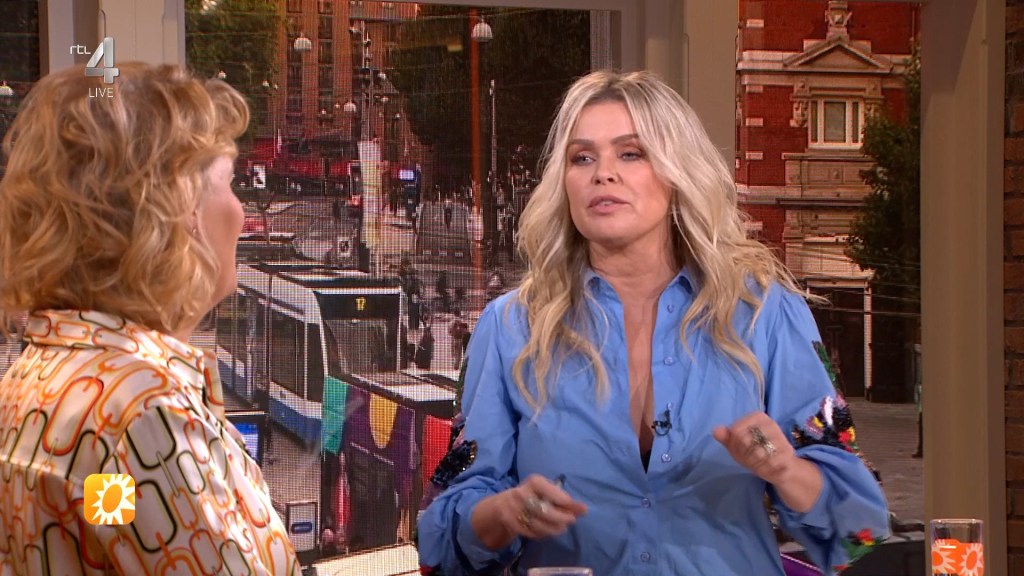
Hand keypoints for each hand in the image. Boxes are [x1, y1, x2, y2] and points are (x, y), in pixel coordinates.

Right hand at [471, 474, 587, 548]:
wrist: (501, 507)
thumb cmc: (531, 496)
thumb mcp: (544, 492)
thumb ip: (563, 499)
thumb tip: (583, 509)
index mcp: (533, 482)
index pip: (548, 489)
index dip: (561, 498)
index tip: (571, 504)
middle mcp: (521, 494)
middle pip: (544, 510)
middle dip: (561, 517)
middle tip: (572, 520)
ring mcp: (514, 510)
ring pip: (539, 523)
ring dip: (554, 528)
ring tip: (562, 528)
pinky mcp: (511, 524)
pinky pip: (531, 532)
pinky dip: (543, 533)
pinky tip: (549, 531)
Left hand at [712, 412, 794, 484]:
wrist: (780, 467)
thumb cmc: (754, 453)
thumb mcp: (736, 445)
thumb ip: (725, 437)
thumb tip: (715, 431)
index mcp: (757, 416)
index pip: (736, 431)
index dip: (734, 444)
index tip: (740, 448)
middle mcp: (770, 423)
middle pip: (745, 441)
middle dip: (744, 454)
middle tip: (750, 458)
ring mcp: (780, 437)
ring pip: (757, 452)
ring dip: (755, 462)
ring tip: (759, 462)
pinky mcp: (788, 452)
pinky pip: (769, 462)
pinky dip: (766, 468)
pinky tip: (768, 467)